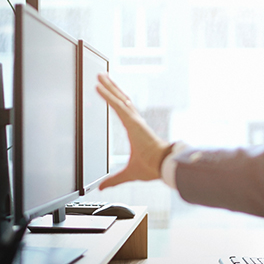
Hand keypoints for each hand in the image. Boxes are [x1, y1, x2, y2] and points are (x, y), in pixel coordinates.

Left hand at [96, 74, 172, 189]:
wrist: (163, 166)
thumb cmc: (153, 167)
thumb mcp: (128, 173)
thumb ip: (114, 179)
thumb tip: (102, 187)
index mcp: (136, 131)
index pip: (124, 112)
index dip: (116, 101)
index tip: (110, 92)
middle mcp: (135, 122)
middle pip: (122, 100)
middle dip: (112, 88)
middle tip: (103, 77)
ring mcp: (134, 121)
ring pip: (119, 99)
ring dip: (109, 87)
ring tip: (100, 76)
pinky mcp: (132, 122)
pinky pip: (117, 105)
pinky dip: (108, 95)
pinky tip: (99, 87)